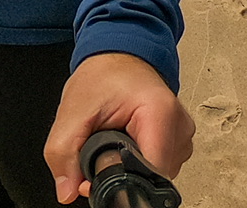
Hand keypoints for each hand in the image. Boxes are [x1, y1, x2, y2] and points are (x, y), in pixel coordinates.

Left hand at [43, 51, 193, 203]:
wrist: (119, 55)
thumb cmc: (103, 75)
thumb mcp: (73, 111)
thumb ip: (64, 154)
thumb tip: (68, 191)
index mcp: (159, 113)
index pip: (150, 174)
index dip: (120, 182)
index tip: (99, 174)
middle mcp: (179, 124)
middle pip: (153, 177)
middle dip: (123, 174)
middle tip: (103, 148)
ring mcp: (183, 133)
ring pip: (158, 175)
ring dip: (133, 168)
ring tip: (117, 140)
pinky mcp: (179, 138)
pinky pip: (161, 166)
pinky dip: (142, 161)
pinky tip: (129, 142)